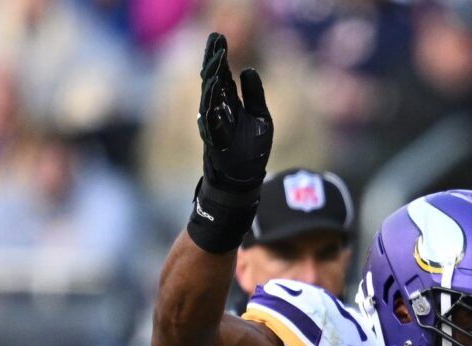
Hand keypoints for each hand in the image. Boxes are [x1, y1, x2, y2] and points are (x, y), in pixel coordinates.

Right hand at [198, 32, 271, 196]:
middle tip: (214, 40)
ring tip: (215, 57)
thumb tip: (248, 69)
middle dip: (214, 60)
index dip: (221, 58)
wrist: (244, 181)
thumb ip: (255, 95)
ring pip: (211, 95)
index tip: (219, 39)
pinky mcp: (214, 137)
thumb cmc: (252, 151)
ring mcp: (214, 124)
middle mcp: (219, 111)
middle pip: (215, 80)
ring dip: (213, 76)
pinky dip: (212, 100)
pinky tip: (214, 84)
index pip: (224, 77)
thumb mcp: (261, 118)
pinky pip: (211, 115)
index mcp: (231, 105)